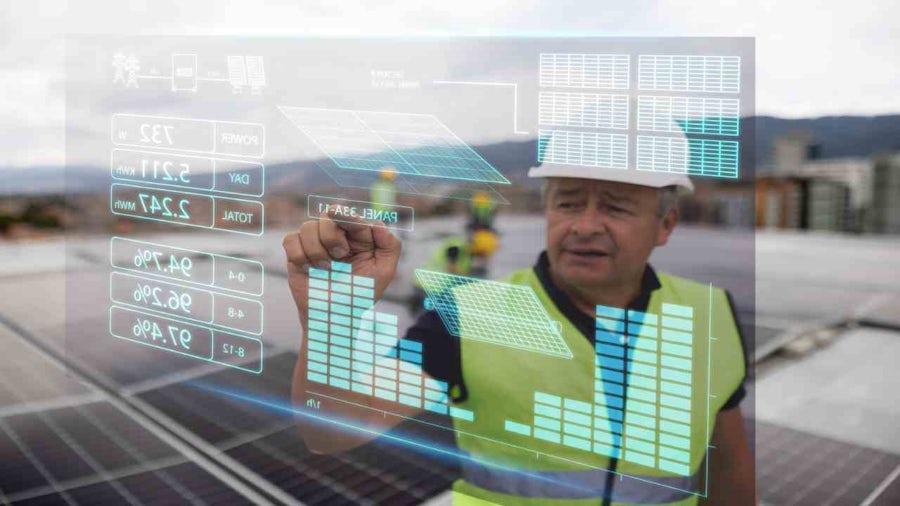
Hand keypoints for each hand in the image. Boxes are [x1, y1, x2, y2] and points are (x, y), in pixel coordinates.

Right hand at [282, 213, 401, 322]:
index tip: (337, 216)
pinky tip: (310, 269)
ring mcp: (315, 243)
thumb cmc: (361, 295)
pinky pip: (291, 239)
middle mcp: (336, 236)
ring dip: (317, 250)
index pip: (349, 215)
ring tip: (326, 268)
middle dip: (332, 236)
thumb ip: (390, 245)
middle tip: (340, 256)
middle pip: (327, 215)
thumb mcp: (384, 272)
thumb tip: (376, 223)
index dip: (345, 216)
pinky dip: (300, 256)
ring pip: (308, 227)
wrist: (335, 317)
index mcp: (358, 236)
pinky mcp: (296, 254)